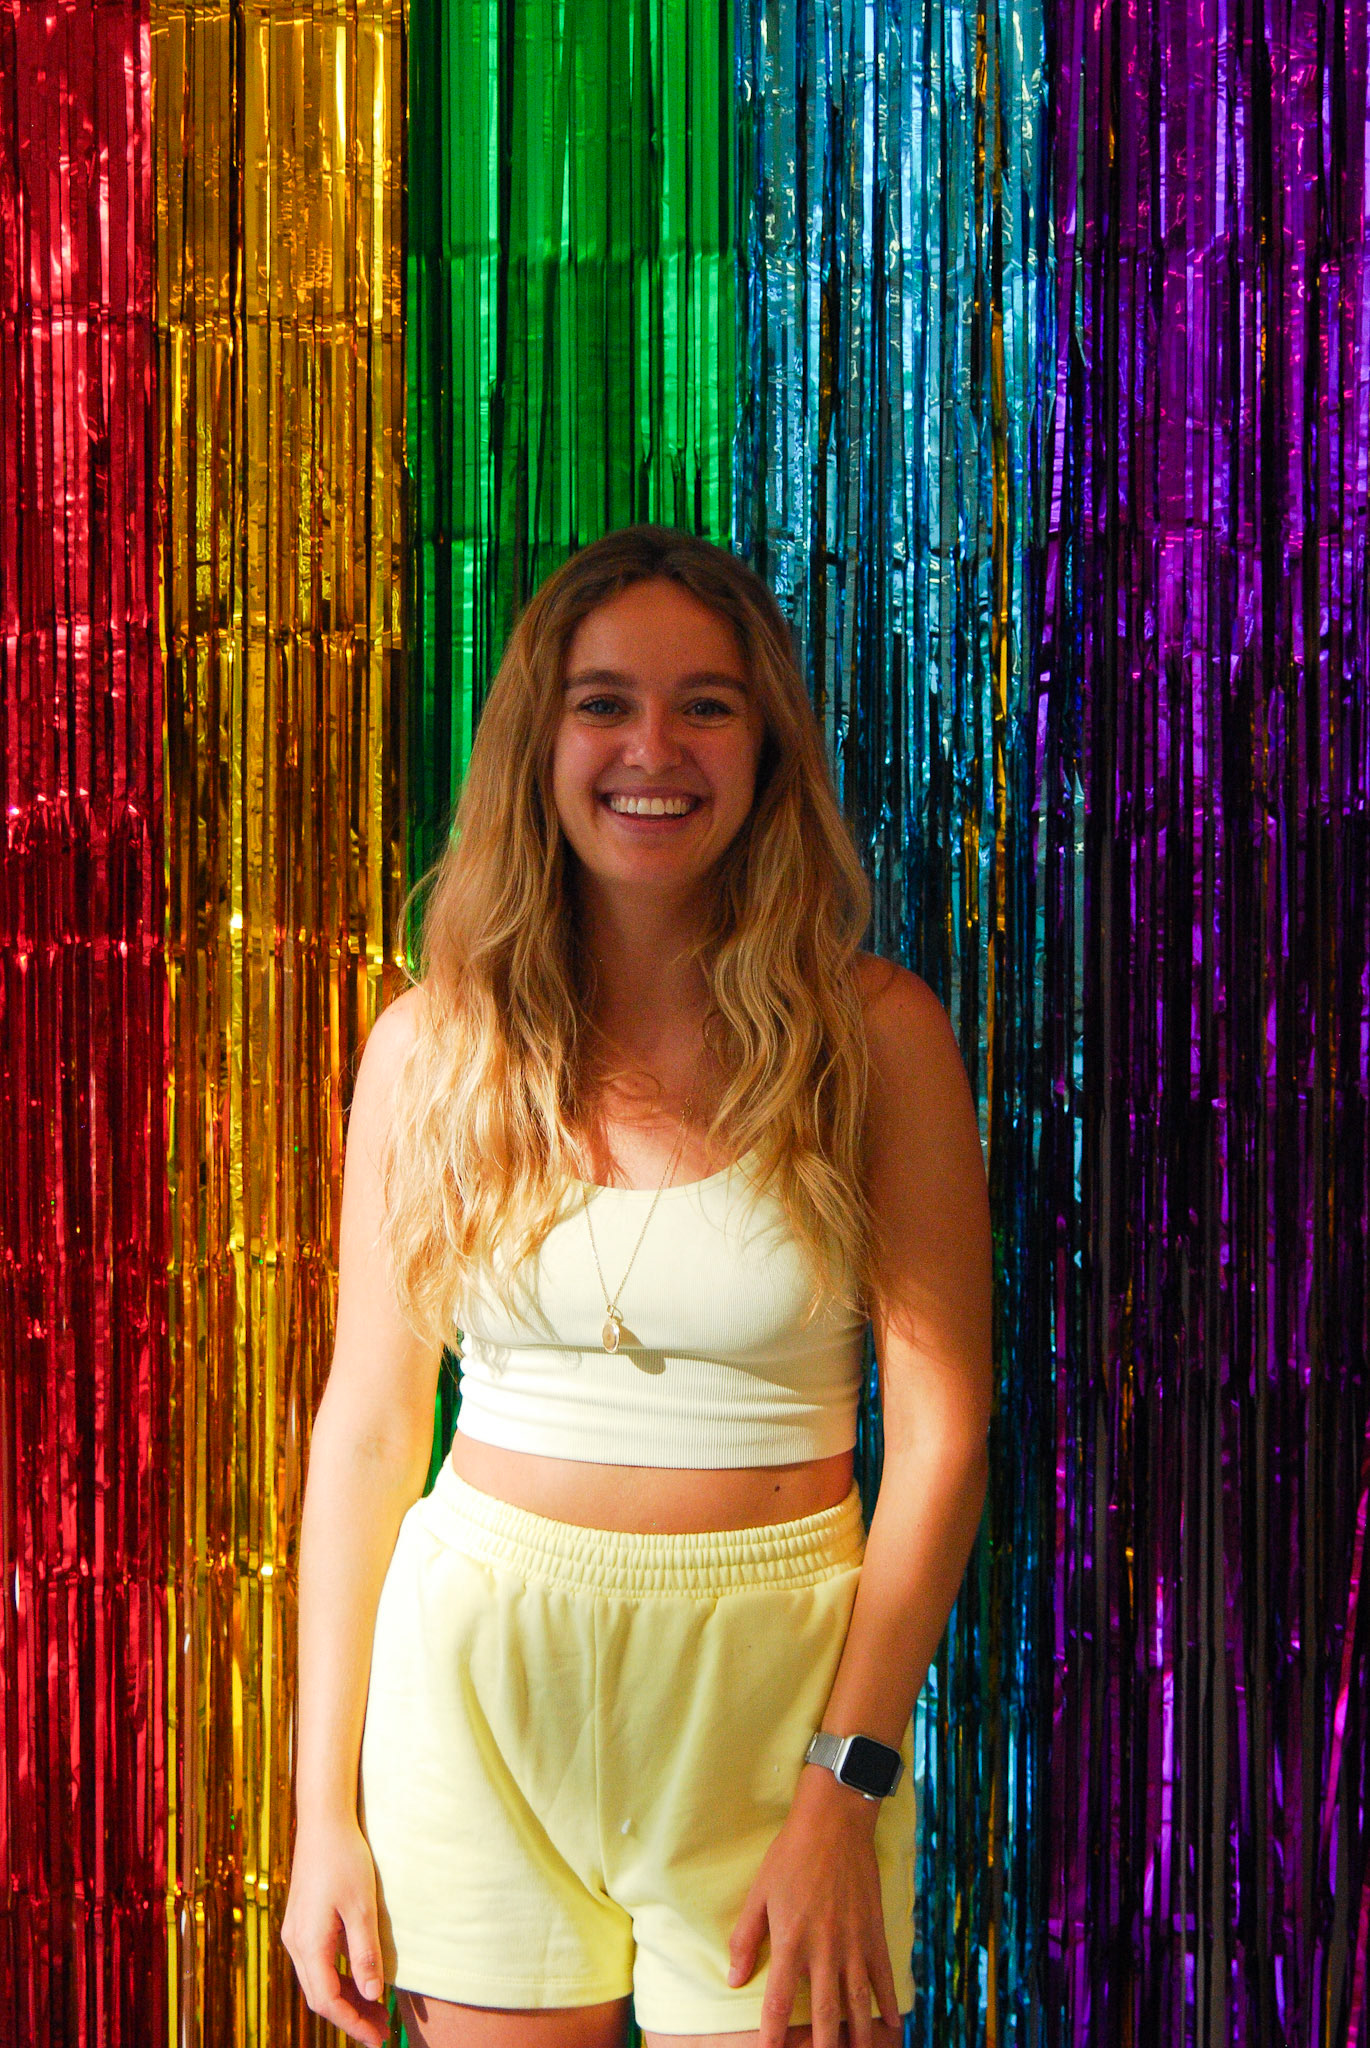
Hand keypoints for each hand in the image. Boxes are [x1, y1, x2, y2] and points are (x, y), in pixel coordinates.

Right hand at [281, 1813, 390, 2046]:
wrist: (323, 1822)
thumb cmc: (345, 1860)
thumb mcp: (362, 1906)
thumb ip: (366, 1952)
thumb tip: (373, 1996)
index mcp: (308, 1944)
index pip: (328, 2000)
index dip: (353, 2023)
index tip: (378, 2038)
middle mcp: (295, 1943)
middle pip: (320, 1996)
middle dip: (350, 2017)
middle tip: (382, 2030)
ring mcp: (296, 1933)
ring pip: (317, 1982)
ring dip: (345, 1999)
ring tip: (376, 2011)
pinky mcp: (302, 1923)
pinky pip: (317, 1964)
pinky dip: (338, 1979)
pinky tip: (359, 1980)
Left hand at [727, 1767, 902, 2046]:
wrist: (835, 1822)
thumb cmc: (790, 1855)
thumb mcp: (760, 1893)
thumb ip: (746, 1938)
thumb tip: (734, 1979)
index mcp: (790, 1941)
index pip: (779, 2002)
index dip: (773, 2036)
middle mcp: (824, 1949)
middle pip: (825, 2013)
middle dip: (823, 2047)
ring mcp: (853, 1943)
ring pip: (858, 2002)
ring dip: (859, 2036)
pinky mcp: (874, 1932)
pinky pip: (884, 1977)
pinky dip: (888, 2004)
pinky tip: (892, 2026)